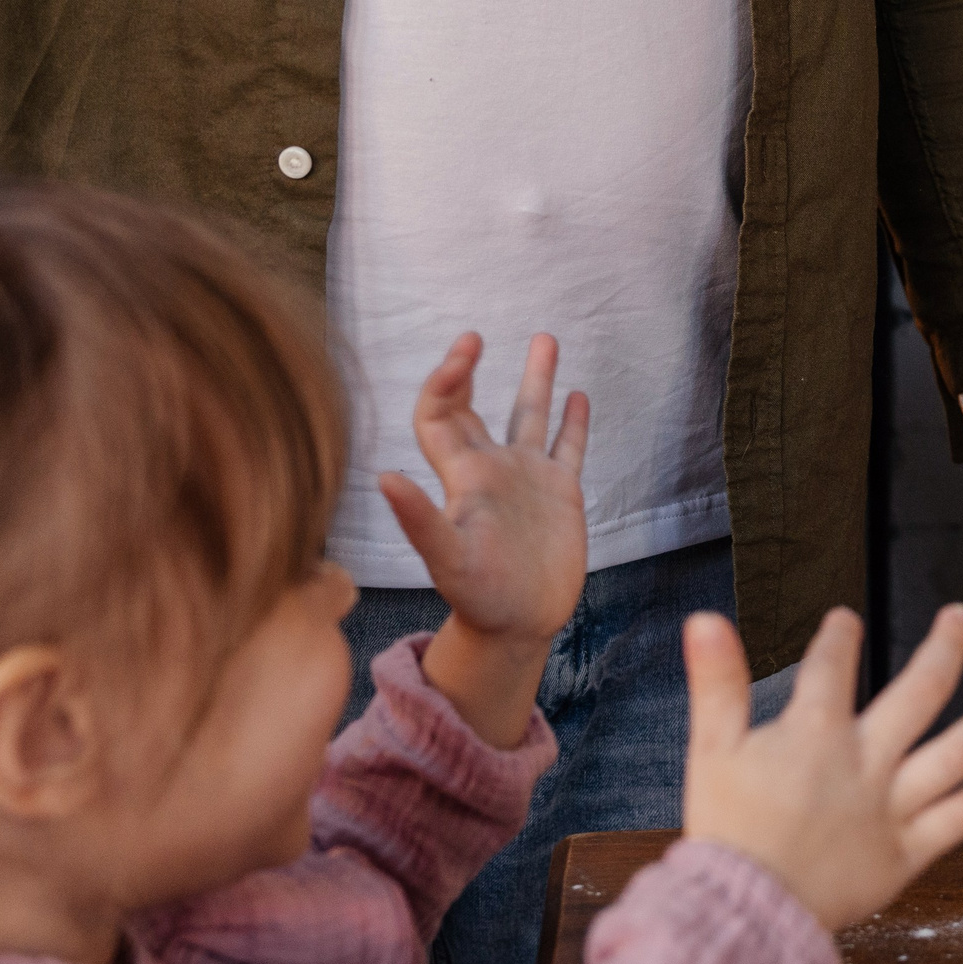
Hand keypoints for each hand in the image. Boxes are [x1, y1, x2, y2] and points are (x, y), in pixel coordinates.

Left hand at [382, 333, 589, 745]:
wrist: (518, 626)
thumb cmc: (477, 598)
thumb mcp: (447, 559)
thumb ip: (418, 520)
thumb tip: (383, 477)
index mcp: (462, 475)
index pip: (441, 412)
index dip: (446, 377)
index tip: (466, 350)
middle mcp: (491, 469)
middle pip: (475, 405)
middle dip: (472, 368)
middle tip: (475, 336)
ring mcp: (527, 480)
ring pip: (529, 416)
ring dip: (536, 378)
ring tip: (544, 337)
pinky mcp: (561, 495)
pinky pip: (567, 448)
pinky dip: (573, 422)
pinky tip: (579, 396)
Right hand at [681, 604, 962, 931]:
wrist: (746, 913)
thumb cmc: (727, 834)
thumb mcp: (710, 750)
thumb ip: (716, 682)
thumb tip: (705, 619)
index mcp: (817, 735)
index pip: (833, 667)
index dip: (839, 637)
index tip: (845, 620)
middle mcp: (866, 764)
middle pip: (920, 693)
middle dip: (945, 648)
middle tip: (961, 617)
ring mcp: (893, 809)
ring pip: (958, 753)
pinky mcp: (906, 854)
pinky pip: (959, 818)